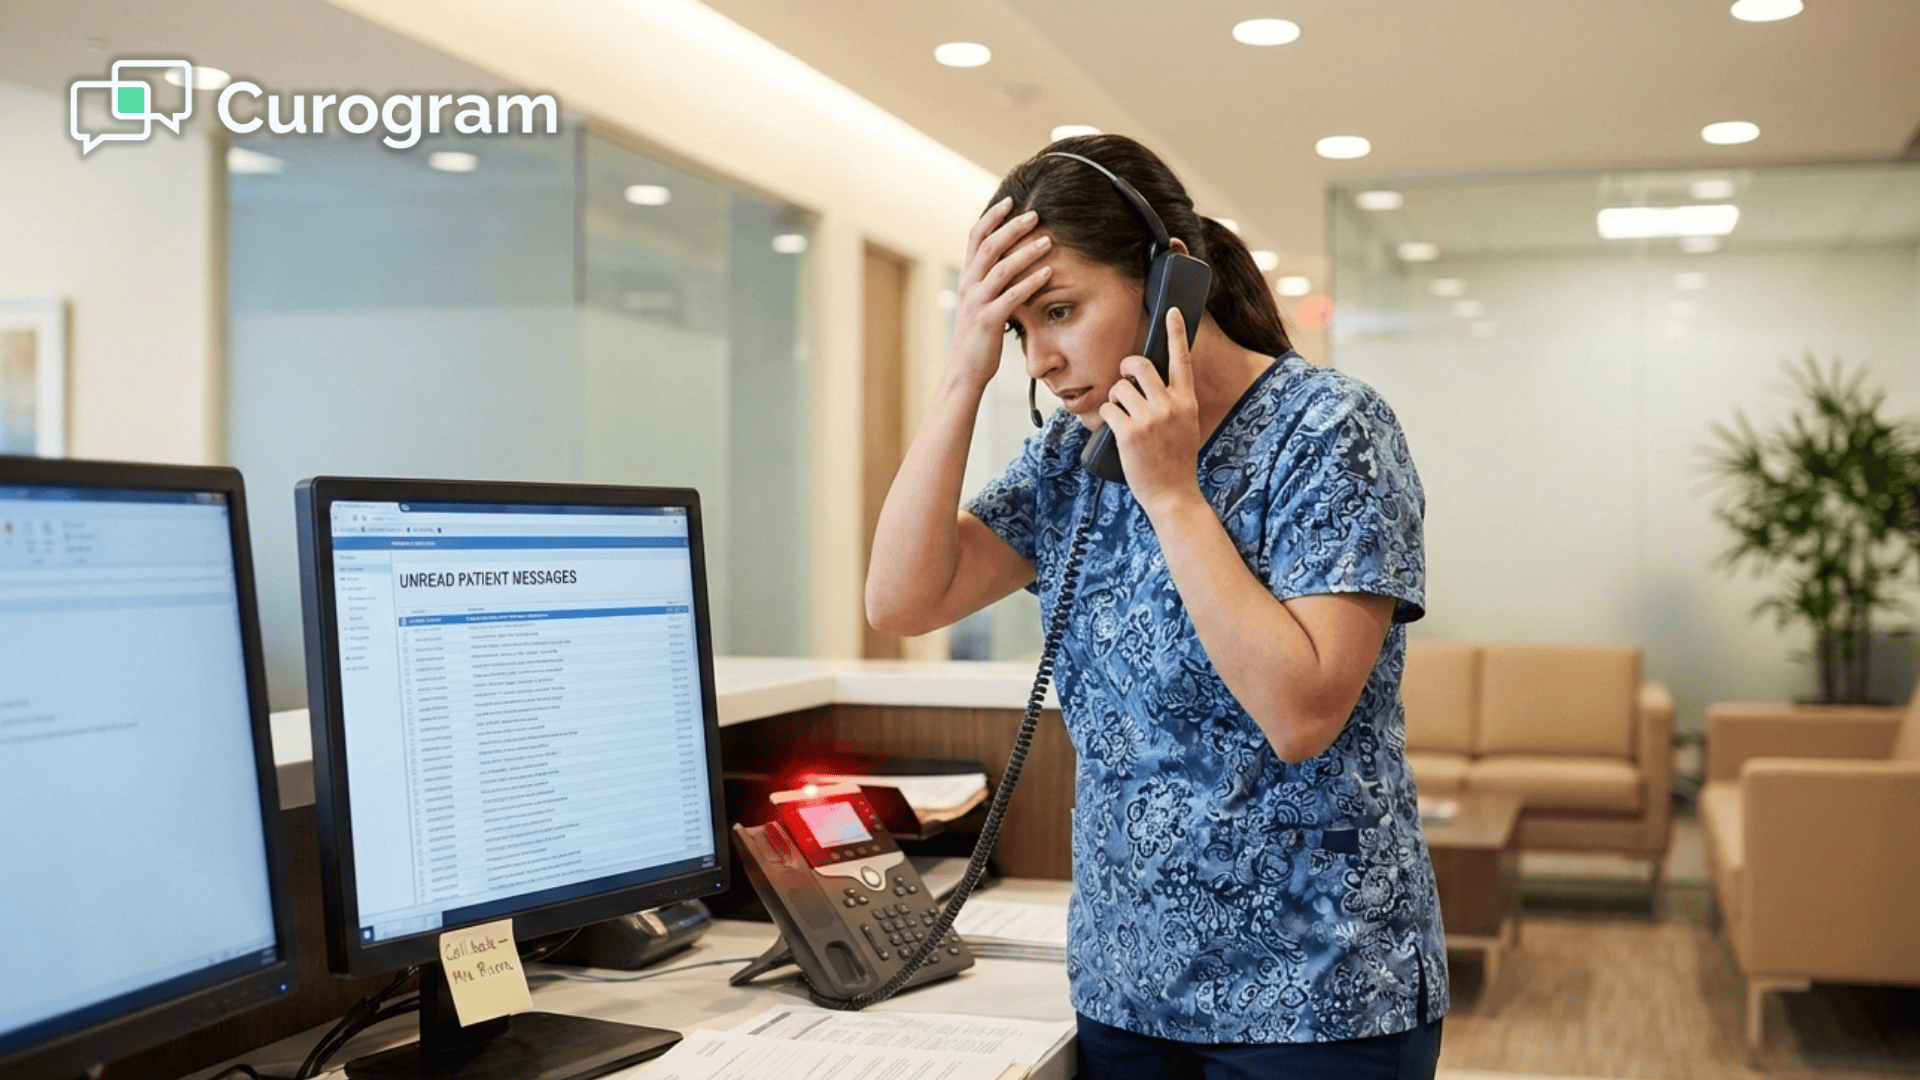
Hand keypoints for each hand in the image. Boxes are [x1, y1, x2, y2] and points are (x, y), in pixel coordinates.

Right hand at [948, 198, 1053, 388]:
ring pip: (1001, 268)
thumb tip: (1012, 260)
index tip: (1011, 200)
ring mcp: (977, 302)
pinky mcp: (988, 320)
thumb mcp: (982, 303)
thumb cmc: (979, 337)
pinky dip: (1031, 283)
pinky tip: (1048, 273)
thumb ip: (992, 281)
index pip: (975, 237)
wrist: (965, 370)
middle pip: (989, 246)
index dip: (992, 217)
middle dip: (1013, 227)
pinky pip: (1012, 296)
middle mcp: (969, 285)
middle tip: (1036, 214)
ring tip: (1048, 241)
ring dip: (1027, 252)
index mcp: (968, 278)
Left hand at [1099, 308, 1204, 514]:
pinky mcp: (1129, 432)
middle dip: (1125, 367)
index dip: (1175, 332)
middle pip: (1138, 365)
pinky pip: (1107, 409)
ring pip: (1118, 388)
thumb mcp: (1186, 425)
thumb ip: (1174, 402)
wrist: (1174, 494)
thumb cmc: (1176, 460)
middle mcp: (1169, 405)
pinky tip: (1116, 430)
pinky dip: (1106, 417)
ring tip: (1122, 416)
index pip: (1181, 359)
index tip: (1170, 310)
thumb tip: (1151, 381)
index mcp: (1186, 401)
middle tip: (1124, 379)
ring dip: (1114, 399)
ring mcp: (1149, 419)